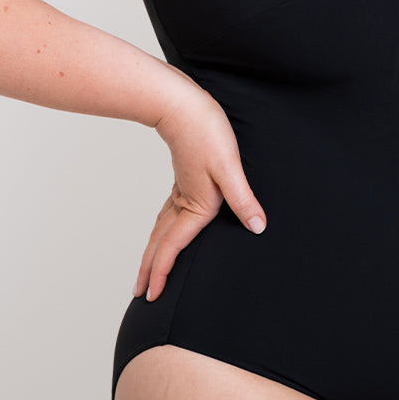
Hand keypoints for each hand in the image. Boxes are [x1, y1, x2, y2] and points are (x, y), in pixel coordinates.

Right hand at [133, 80, 266, 301]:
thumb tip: (258, 227)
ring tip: (146, 269)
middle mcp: (184, 201)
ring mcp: (180, 190)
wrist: (183, 104)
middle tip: (140, 294)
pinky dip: (161, 230)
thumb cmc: (207, 132)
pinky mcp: (183, 179)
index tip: (152, 294)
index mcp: (196, 204)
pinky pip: (167, 214)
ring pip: (161, 228)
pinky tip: (165, 228)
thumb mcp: (230, 166)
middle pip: (161, 242)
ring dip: (153, 251)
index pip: (174, 245)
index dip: (164, 271)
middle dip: (150, 269)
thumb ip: (243, 199)